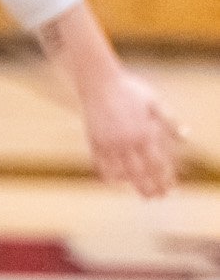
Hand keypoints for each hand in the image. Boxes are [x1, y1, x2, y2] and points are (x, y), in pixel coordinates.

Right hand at [75, 64, 184, 197]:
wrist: (97, 81)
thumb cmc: (128, 89)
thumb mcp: (154, 101)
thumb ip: (169, 121)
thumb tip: (186, 138)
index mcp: (143, 133)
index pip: (158, 163)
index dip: (165, 178)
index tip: (172, 188)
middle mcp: (126, 142)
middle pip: (141, 173)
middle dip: (151, 187)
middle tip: (158, 198)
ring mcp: (108, 143)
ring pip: (122, 172)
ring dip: (134, 185)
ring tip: (143, 195)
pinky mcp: (94, 141)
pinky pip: (101, 164)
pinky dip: (109, 175)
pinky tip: (115, 182)